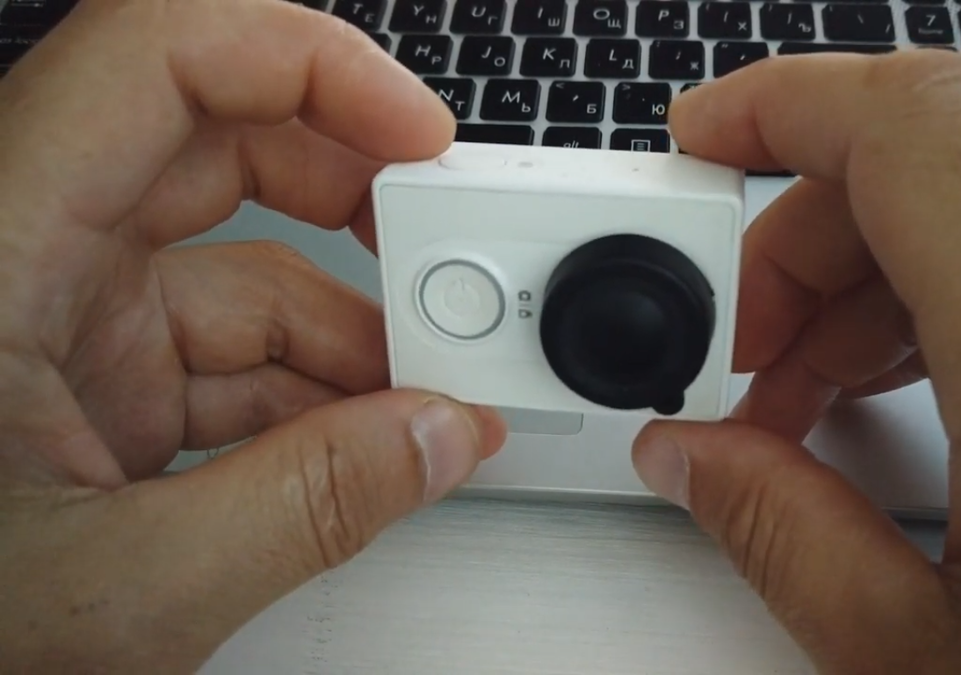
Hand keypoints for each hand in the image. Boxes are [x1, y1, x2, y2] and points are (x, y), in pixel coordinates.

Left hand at [0, 0, 504, 669]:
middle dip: (358, 200)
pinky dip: (316, 396)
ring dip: (352, 332)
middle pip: (222, 151)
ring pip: (244, 274)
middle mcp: (29, 262)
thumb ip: (301, 509)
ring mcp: (68, 328)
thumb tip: (436, 439)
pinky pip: (234, 358)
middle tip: (448, 260)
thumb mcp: (117, 590)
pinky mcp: (100, 390)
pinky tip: (372, 443)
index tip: (414, 132)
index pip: (158, 62)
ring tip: (430, 399)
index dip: (305, 64)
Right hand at [633, 50, 960, 672]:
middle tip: (728, 362)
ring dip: (851, 293)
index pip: (912, 128)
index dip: (782, 102)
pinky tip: (880, 406)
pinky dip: (924, 316)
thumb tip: (690, 458)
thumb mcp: (928, 664)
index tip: (698, 136)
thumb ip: (781, 539)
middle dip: (791, 249)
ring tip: (791, 410)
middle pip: (922, 179)